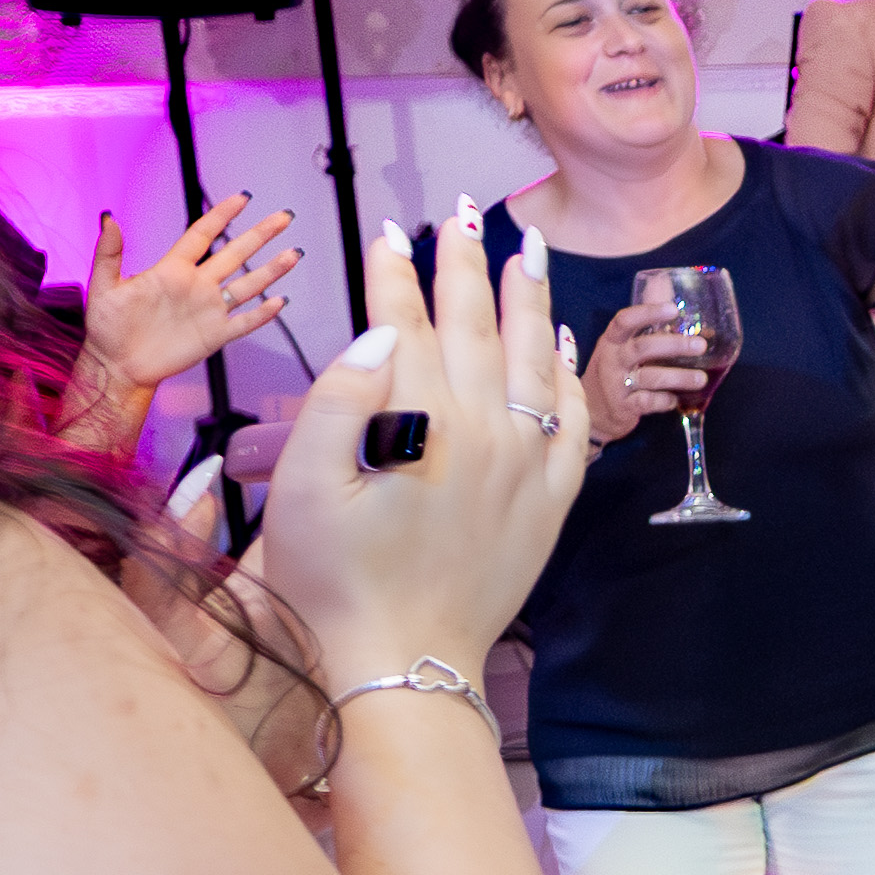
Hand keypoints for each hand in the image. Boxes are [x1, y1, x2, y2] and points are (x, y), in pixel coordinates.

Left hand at [83, 194, 302, 407]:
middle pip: (236, 254)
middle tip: (283, 217)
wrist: (117, 366)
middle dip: (261, 234)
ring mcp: (208, 311)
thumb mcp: (102, 287)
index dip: (221, 215)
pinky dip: (263, 314)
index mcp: (171, 271)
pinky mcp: (214, 336)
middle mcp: (196, 286)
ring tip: (293, 254)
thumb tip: (109, 220)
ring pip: (248, 286)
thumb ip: (109, 253)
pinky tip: (279, 302)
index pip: (202, 235)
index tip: (242, 198)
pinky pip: (245, 322)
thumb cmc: (107, 329)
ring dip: (272, 270)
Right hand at [256, 203, 583, 683]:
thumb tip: (384, 329)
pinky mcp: (551, 500)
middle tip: (460, 214)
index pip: (407, 324)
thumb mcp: (302, 489)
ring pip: (532, 359)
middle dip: (464, 264)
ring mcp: (526, 465)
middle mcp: (483, 433)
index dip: (395, 274)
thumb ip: (340, 400)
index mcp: (417, 424)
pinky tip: (560, 340)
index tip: (388, 232)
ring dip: (528, 299)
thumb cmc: (334, 580)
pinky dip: (566, 373)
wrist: (401, 660)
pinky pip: (571, 419)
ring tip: (526, 249)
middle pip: (475, 327)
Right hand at [582, 311, 707, 441]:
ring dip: (679, 377)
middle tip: (700, 345)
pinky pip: (648, 402)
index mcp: (611, 341)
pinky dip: (665, 401)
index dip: (648, 312)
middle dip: (674, 345)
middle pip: (642, 348)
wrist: (593, 412)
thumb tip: (663, 281)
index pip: (624, 321)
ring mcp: (615, 385)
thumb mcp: (622, 345)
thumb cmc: (614, 372)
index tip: (673, 308)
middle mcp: (611, 360)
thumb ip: (644, 319)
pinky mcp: (623, 408)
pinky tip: (675, 399)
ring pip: (650, 377)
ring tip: (701, 378)